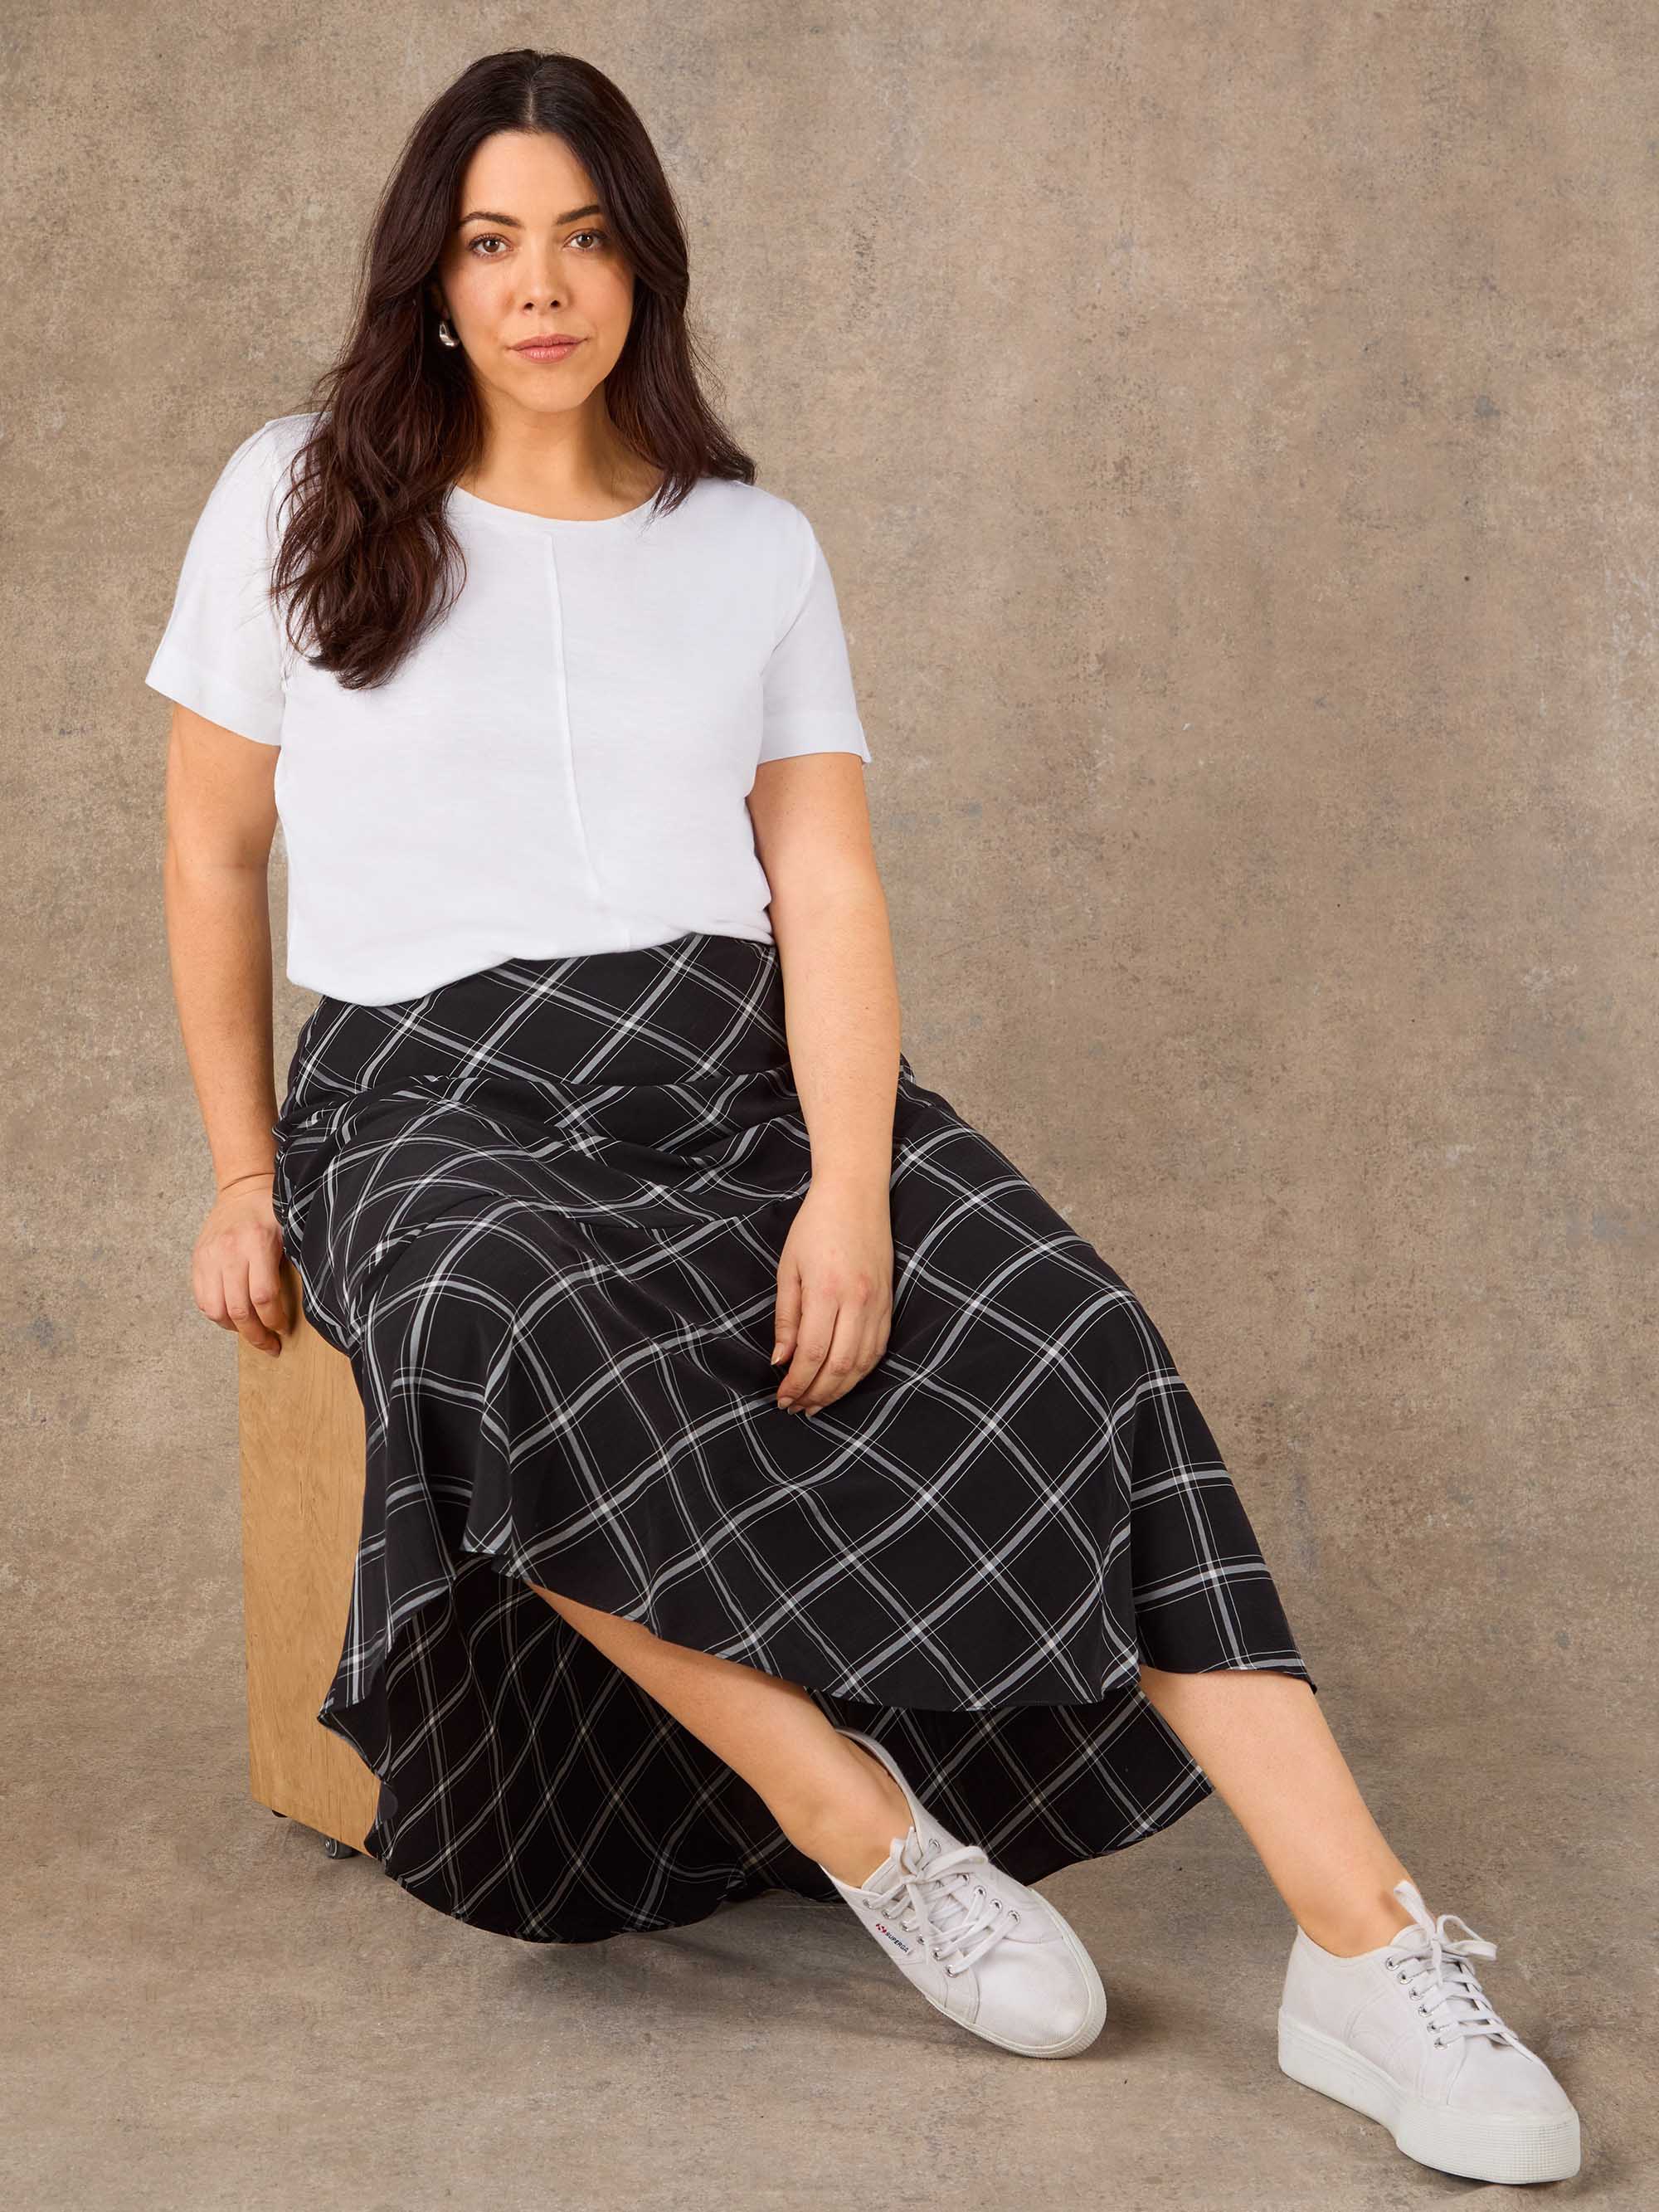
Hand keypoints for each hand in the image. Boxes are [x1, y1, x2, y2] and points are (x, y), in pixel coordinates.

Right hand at [193, 1171, 293, 1355]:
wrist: (242, 1187)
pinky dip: (217, 1314)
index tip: (283, 1328)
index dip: (274, 1319)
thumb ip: (294, 1262)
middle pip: (238, 1309)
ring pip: (215, 1309)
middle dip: (255, 1335)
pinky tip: (233, 1317)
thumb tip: (308, 1302)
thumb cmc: (272, 1210)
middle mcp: (228, 1251)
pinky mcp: (197, 1260)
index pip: (263, 1296)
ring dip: (234, 1328)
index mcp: (256, 1243)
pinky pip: (202, 1299)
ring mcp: (209, 1257)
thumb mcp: (291, 1230)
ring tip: (251, 1332)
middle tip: (270, 1345)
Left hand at [772, 1174, 892, 1414]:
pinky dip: (862, 1371)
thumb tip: (781, 1360)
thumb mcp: (788, 1268)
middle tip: (796, 1408)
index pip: (813, 1353)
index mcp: (827, 1290)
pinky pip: (879, 1348)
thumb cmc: (814, 1226)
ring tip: (817, 1403)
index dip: (797, 1383)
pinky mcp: (889, 1302)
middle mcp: (857, 1301)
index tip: (782, 1398)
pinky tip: (845, 1381)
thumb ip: (786, 1317)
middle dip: (816, 1393)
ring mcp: (878, 1303)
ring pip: (863, 1363)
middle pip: (840, 1366)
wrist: (855, 1194)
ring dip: (840, 1389)